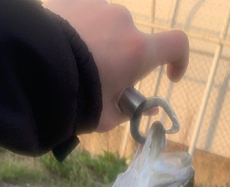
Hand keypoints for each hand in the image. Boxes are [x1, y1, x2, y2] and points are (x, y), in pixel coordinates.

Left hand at [44, 0, 188, 131]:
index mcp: (138, 51)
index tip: (169, 77)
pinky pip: (87, 16)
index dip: (179, 61)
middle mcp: (124, 22)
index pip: (178, 44)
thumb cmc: (78, 99)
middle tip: (103, 83)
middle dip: (124, 62)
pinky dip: (83, 31)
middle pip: (134, 43)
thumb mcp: (109, 116)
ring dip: (102, 45)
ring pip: (109, 29)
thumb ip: (134, 110)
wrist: (34, 72)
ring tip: (78, 66)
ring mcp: (98, 6)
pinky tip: (66, 49)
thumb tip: (150, 107)